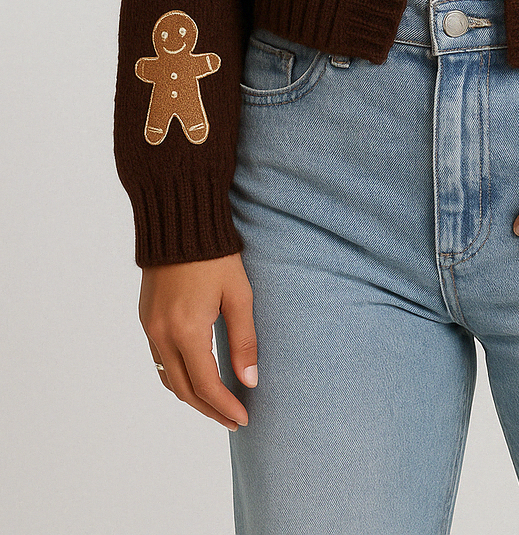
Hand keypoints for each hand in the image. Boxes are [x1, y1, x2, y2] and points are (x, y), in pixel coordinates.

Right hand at [139, 252, 257, 429]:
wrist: (180, 222)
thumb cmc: (216, 255)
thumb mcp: (239, 295)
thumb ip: (244, 340)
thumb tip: (249, 381)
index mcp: (187, 330)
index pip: (206, 386)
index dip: (226, 407)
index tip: (243, 419)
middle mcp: (162, 334)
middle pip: (184, 390)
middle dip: (210, 410)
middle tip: (233, 419)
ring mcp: (150, 328)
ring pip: (168, 378)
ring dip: (192, 396)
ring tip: (217, 404)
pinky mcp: (146, 319)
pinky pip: (159, 361)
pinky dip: (177, 377)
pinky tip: (195, 376)